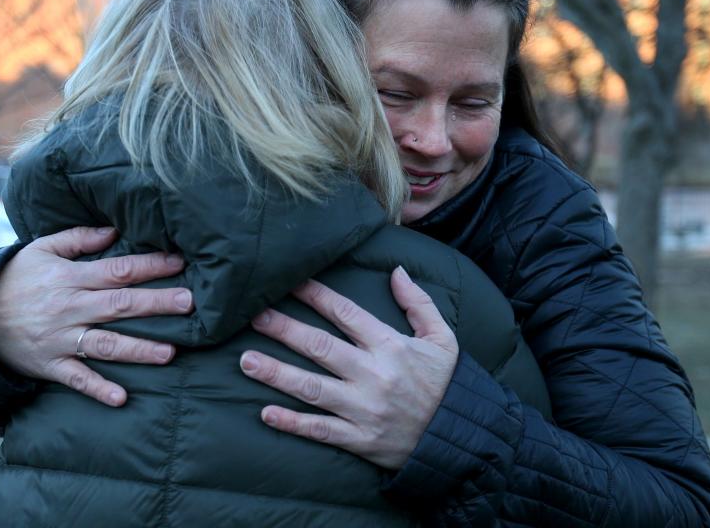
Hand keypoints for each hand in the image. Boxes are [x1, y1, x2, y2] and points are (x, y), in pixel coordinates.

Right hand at [0, 226, 193, 406]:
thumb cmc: (14, 278)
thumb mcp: (41, 249)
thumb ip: (78, 238)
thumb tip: (114, 230)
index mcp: (71, 278)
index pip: (118, 270)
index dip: (150, 266)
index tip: (180, 263)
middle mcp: (70, 308)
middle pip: (120, 305)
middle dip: (156, 304)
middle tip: (189, 304)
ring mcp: (60, 339)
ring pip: (105, 345)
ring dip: (138, 350)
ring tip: (169, 353)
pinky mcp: (51, 365)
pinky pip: (77, 379)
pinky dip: (98, 389)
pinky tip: (121, 398)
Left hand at [239, 266, 458, 469]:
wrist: (462, 439)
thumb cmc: (447, 384)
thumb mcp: (443, 338)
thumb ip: (419, 303)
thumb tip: (396, 271)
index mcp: (391, 346)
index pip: (345, 313)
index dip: (315, 294)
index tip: (290, 281)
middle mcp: (373, 375)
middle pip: (319, 347)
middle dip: (284, 329)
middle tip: (254, 316)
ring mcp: (364, 409)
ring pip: (311, 389)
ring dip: (276, 373)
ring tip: (246, 360)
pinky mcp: (360, 439)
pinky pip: (320, 430)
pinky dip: (292, 423)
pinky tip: (265, 413)